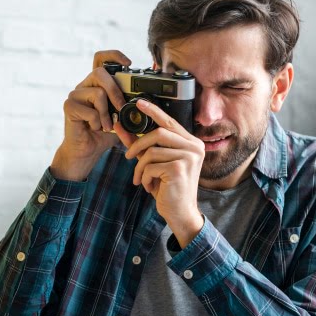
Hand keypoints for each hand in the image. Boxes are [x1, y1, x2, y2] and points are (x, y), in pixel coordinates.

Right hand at [50, 50, 130, 180]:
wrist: (87, 151)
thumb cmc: (104, 133)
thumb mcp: (121, 117)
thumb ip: (129, 104)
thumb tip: (147, 97)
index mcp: (96, 84)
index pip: (101, 59)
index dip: (114, 55)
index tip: (128, 63)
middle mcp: (84, 86)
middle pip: (99, 72)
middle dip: (115, 91)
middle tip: (121, 108)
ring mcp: (75, 95)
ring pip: (97, 93)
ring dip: (107, 113)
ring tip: (107, 126)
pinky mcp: (69, 106)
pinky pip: (90, 110)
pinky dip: (97, 122)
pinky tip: (95, 128)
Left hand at [121, 100, 204, 246]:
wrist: (179, 212)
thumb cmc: (167, 187)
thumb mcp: (153, 162)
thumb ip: (139, 143)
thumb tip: (120, 125)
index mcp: (191, 142)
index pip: (169, 121)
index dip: (153, 110)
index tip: (138, 102)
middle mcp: (194, 147)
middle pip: (158, 133)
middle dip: (138, 144)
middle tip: (128, 156)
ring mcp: (189, 157)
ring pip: (152, 151)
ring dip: (140, 167)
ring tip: (141, 178)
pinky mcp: (180, 169)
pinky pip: (151, 166)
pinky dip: (144, 177)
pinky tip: (149, 187)